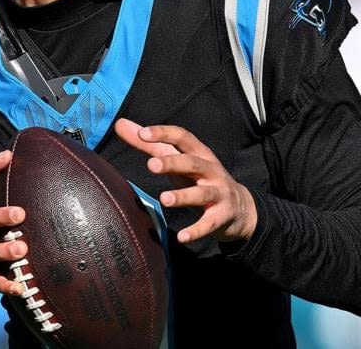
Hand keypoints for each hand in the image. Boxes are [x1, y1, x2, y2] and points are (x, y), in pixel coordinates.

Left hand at [114, 119, 257, 244]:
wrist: (240, 207)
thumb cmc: (200, 178)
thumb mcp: (179, 160)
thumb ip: (150, 144)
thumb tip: (120, 124)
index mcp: (199, 153)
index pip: (182, 137)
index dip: (164, 133)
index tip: (142, 133)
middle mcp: (210, 170)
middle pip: (192, 163)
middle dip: (173, 163)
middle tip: (151, 165)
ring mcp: (218, 193)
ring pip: (202, 193)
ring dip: (184, 196)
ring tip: (165, 200)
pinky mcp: (222, 216)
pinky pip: (209, 223)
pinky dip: (197, 230)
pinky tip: (182, 237)